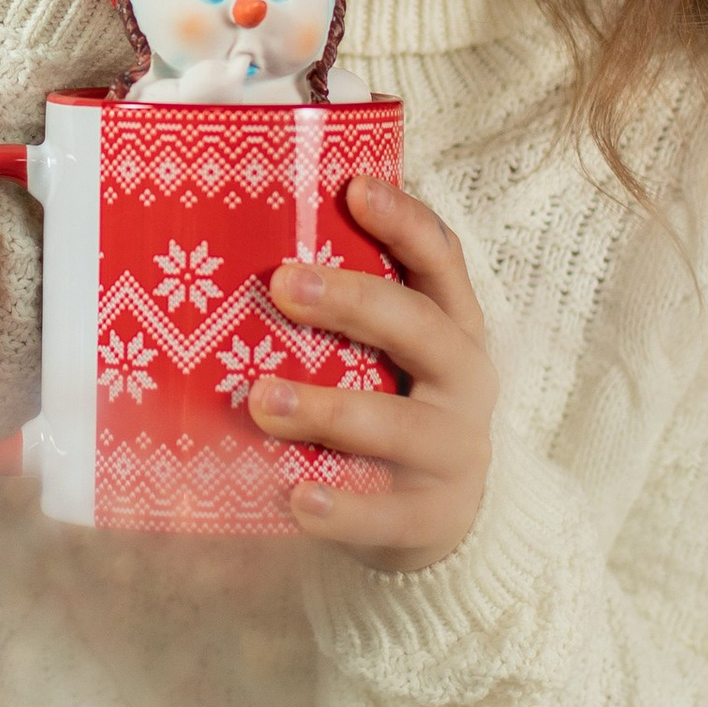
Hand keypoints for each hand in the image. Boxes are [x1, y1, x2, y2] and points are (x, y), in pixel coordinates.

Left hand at [252, 174, 495, 572]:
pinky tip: (295, 497)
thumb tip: (243, 241)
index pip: (440, 261)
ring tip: (264, 399)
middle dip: (354, 302)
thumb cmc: (389, 406)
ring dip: (328, 410)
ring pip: (397, 426)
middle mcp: (464, 382)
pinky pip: (387, 514)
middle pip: (420, 330)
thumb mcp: (384, 352)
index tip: (355, 188)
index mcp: (452, 327)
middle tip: (284, 283)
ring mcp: (453, 453)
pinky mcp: (432, 518)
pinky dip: (342, 508)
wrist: (437, 517)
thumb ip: (342, 307)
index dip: (404, 222)